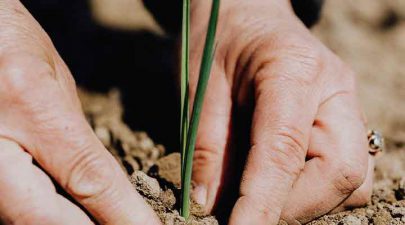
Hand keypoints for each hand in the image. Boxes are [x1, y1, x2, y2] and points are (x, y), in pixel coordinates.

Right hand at [0, 1, 159, 223]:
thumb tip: (108, 191)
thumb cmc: (14, 46)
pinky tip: (74, 214)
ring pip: (25, 220)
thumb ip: (81, 142)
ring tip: (107, 221)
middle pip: (47, 217)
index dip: (123, 213)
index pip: (86, 177)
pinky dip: (46, 217)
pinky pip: (12, 208)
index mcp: (29, 104)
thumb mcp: (58, 85)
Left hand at [189, 0, 372, 223]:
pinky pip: (342, 173)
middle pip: (339, 173)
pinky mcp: (342, 121)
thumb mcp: (200, 87)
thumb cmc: (218, 41)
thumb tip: (210, 205)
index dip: (262, 201)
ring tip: (256, 192)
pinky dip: (309, 190)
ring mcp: (345, 106)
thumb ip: (207, 146)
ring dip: (303, 202)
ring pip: (349, 180)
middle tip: (244, 213)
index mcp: (293, 70)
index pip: (285, 150)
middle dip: (291, 207)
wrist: (245, 15)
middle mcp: (334, 90)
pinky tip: (275, 178)